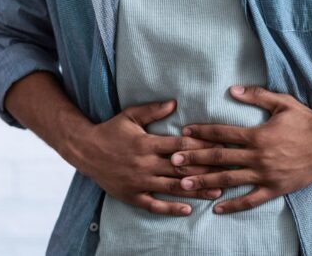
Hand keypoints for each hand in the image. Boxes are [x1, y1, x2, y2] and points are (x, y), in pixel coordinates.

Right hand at [60, 100, 222, 215]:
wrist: (83, 150)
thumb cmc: (110, 130)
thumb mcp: (129, 116)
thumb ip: (152, 110)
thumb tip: (175, 102)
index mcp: (146, 143)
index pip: (179, 146)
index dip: (201, 147)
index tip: (220, 146)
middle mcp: (145, 164)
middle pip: (181, 168)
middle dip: (205, 170)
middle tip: (227, 172)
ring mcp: (139, 181)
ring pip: (172, 187)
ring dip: (196, 190)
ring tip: (217, 191)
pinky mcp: (132, 195)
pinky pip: (154, 204)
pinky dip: (171, 208)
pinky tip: (188, 210)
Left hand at [170, 86, 311, 213]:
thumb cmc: (305, 120)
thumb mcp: (282, 102)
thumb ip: (257, 96)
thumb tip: (232, 90)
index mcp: (256, 135)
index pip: (222, 133)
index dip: (201, 132)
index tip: (184, 133)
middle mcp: (257, 156)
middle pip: (219, 157)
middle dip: (194, 158)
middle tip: (173, 160)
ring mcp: (265, 174)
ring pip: (229, 179)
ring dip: (205, 181)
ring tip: (184, 185)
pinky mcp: (274, 188)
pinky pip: (251, 199)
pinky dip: (233, 205)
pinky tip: (217, 208)